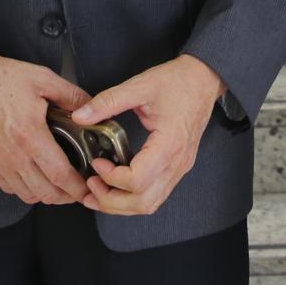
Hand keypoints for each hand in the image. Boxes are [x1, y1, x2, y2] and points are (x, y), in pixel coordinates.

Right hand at [0, 46, 91, 205]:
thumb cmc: (0, 78)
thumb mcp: (43, 79)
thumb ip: (71, 95)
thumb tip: (91, 108)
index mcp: (30, 136)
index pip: (60, 175)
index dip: (77, 187)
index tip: (87, 188)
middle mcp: (13, 155)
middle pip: (45, 193)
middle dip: (66, 196)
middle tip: (77, 188)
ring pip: (26, 194)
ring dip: (45, 195)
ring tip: (58, 185)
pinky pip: (8, 187)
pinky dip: (24, 189)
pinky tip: (33, 177)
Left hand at [73, 54, 226, 215]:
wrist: (204, 79)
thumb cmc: (178, 82)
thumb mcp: (140, 86)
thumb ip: (109, 101)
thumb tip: (81, 116)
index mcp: (169, 143)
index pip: (138, 180)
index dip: (111, 177)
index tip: (97, 162)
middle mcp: (177, 162)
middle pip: (142, 202)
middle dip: (111, 201)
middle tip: (90, 186)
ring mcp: (179, 168)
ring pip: (149, 204)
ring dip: (121, 205)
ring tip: (99, 192)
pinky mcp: (178, 167)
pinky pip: (156, 194)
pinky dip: (134, 199)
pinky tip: (117, 188)